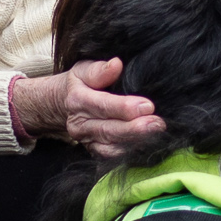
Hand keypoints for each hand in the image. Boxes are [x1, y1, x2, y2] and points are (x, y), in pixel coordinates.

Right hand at [11, 58, 164, 151]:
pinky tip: (147, 145)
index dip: (124, 107)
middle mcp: (79, 124)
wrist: (63, 104)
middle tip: (157, 124)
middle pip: (108, 130)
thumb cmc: (80, 83)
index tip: (147, 106)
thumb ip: (99, 69)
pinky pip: (111, 156)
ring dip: (135, 142)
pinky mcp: (93, 151)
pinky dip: (129, 152)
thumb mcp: (83, 69)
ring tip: (156, 135)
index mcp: (77, 100)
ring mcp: (85, 140)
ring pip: (110, 147)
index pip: (102, 105)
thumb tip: (116, 64)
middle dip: (134, 129)